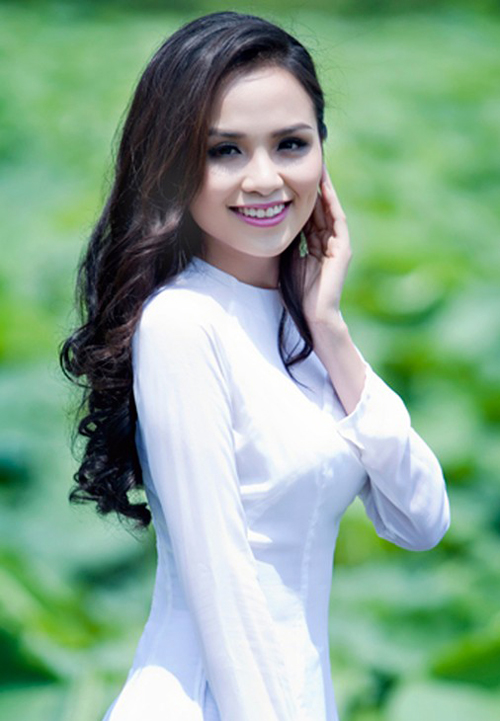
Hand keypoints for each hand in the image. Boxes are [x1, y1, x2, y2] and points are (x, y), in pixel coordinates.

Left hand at [299, 163, 351, 327]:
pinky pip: (336, 220)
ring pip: (329, 209)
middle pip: (319, 206)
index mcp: (314, 244)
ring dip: (324, 188)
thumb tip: (264, 223)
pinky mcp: (342, 249)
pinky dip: (330, 203)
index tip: (290, 173)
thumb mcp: (286, 259)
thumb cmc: (296, 292)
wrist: (313, 315)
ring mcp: (337, 244)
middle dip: (313, 185)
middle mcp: (327, 241)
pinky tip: (324, 187)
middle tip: (307, 161)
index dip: (300, 193)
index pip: (308, 213)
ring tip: (318, 166)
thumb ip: (284, 242)